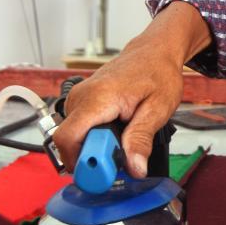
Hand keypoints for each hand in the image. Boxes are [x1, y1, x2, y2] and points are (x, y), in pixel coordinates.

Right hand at [53, 1, 210, 175]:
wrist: (154, 52)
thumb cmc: (158, 73)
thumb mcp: (158, 109)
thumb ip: (141, 139)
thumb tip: (134, 168)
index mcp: (97, 98)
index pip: (67, 139)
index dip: (82, 162)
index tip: (106, 172)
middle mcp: (80, 97)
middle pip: (70, 143)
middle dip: (95, 157)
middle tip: (123, 155)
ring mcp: (77, 99)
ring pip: (74, 139)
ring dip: (96, 147)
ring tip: (123, 137)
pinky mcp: (79, 102)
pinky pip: (78, 130)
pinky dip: (94, 138)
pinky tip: (115, 131)